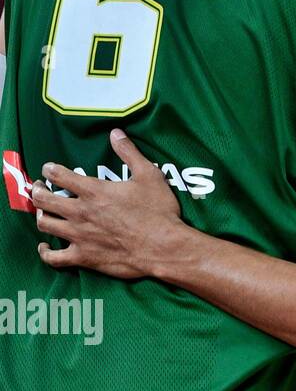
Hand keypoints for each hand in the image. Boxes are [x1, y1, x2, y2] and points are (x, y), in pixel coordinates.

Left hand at [32, 129, 184, 279]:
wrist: (163, 247)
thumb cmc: (158, 211)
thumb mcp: (149, 175)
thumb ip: (130, 153)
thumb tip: (115, 133)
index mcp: (94, 191)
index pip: (60, 176)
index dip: (51, 170)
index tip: (48, 168)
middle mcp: (80, 212)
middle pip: (44, 200)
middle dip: (38, 191)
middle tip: (39, 188)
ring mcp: (79, 236)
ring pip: (45, 224)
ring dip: (41, 216)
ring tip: (43, 211)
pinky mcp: (83, 256)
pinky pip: (53, 257)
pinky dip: (45, 252)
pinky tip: (45, 247)